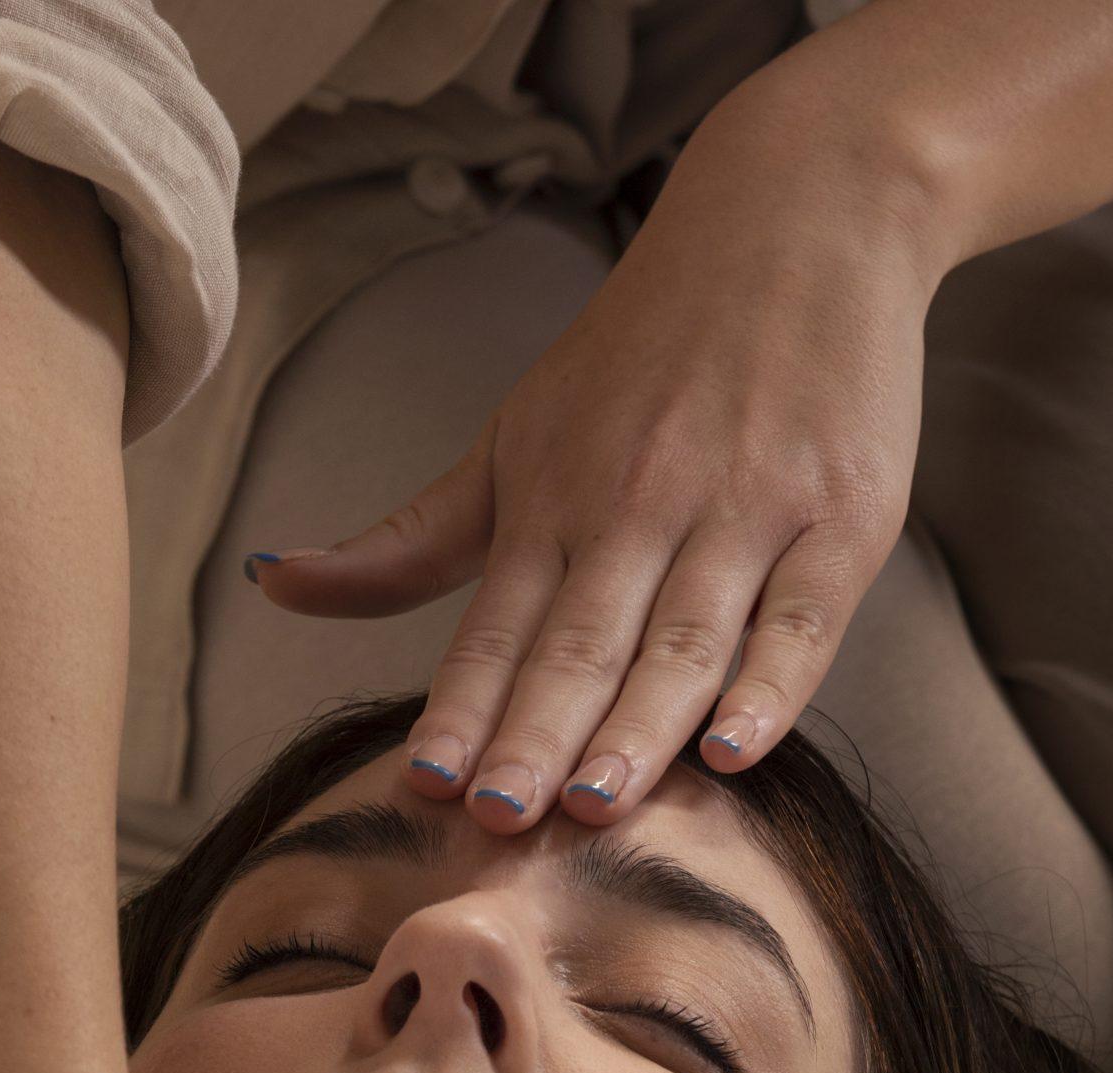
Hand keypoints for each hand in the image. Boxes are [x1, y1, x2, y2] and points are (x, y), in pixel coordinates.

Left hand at [243, 67, 946, 833]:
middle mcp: (638, 507)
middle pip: (580, 646)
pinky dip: (772, 685)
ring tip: (596, 804)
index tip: (425, 785)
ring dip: (638, 726)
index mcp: (552, 501)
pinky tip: (737, 749)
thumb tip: (272, 585)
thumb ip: (406, 543)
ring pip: (682, 640)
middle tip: (499, 820)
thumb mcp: (511, 438)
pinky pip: (802, 620)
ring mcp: (743, 512)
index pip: (494, 630)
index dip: (461, 710)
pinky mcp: (841, 518)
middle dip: (536, 734)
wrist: (802, 212)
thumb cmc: (645, 353)